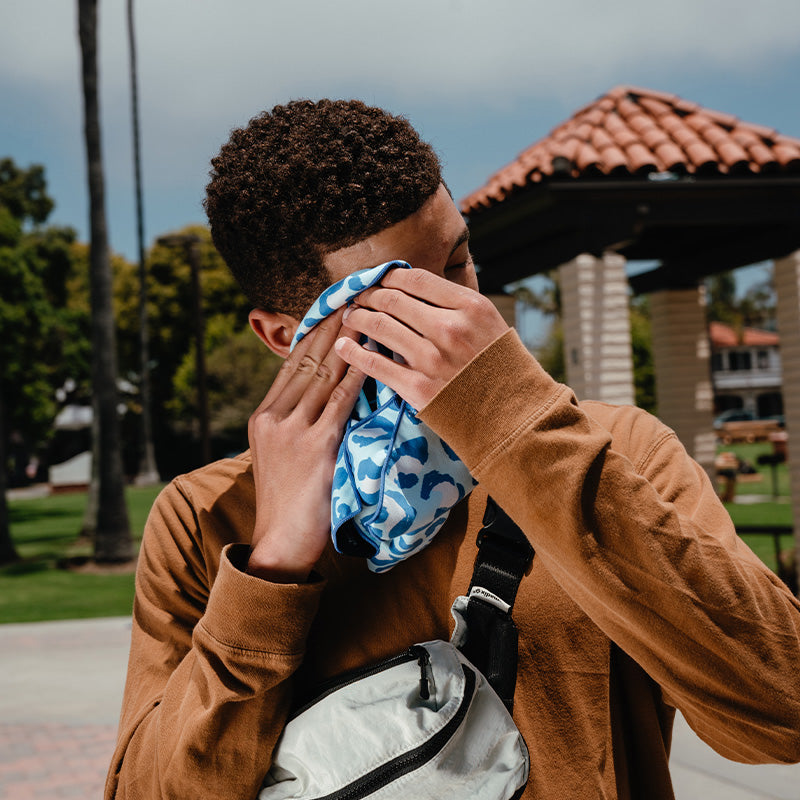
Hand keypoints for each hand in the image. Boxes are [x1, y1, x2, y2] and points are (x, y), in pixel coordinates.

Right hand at [247, 308, 363, 581]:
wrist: (279, 543)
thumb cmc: (288, 501)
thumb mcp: (280, 455)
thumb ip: (296, 423)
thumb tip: (324, 397)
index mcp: (263, 416)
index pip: (291, 363)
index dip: (314, 333)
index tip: (332, 309)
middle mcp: (273, 416)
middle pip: (306, 359)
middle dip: (331, 326)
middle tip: (352, 296)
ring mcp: (291, 429)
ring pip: (323, 373)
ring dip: (346, 341)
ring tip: (364, 312)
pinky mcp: (315, 445)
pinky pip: (340, 400)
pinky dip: (356, 374)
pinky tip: (370, 354)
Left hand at [334, 269, 507, 408]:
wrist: (513, 419)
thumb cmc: (502, 370)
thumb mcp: (491, 325)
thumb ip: (457, 306)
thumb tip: (417, 289)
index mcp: (470, 307)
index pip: (417, 279)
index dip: (390, 277)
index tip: (378, 280)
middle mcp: (449, 329)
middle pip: (393, 300)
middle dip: (368, 295)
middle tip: (357, 297)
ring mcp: (432, 359)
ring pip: (379, 326)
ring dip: (357, 318)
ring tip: (349, 317)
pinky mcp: (418, 389)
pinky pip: (375, 364)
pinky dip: (353, 352)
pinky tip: (342, 346)